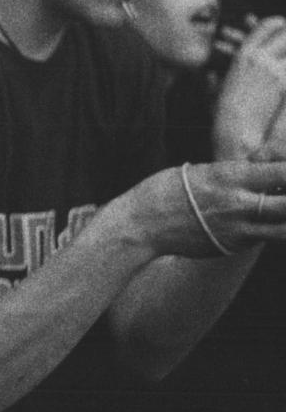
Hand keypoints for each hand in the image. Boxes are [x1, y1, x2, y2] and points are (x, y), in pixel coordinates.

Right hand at [131, 161, 285, 257]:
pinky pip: (264, 238)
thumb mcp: (200, 171)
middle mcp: (240, 204)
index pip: (283, 171)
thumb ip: (235, 172)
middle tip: (284, 192)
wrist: (141, 226)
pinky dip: (272, 229)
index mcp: (231, 177)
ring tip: (278, 212)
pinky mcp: (235, 246)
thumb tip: (265, 165)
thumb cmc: (165, 191)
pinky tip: (259, 221)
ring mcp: (239, 229)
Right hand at [212, 15, 285, 159]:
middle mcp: (259, 58)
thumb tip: (210, 76)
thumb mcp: (214, 93)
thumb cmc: (222, 115)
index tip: (283, 26)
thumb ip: (213, 80)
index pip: (267, 26)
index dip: (278, 23)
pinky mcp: (283, 83)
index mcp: (242, 56)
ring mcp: (274, 69)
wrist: (235, 131)